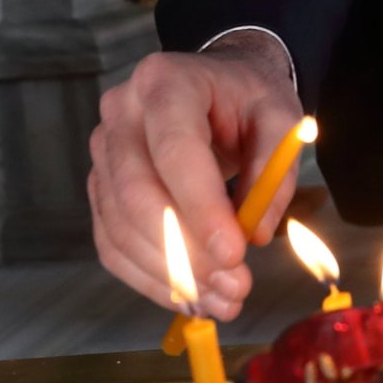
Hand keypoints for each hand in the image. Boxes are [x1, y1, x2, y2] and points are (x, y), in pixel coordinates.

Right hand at [87, 36, 303, 319]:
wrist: (217, 87)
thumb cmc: (248, 101)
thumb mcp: (281, 119)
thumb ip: (274, 171)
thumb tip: (254, 233)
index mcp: (166, 82)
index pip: (175, 150)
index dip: (201, 208)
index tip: (234, 255)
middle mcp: (121, 113)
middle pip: (137, 193)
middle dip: (185, 251)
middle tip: (234, 288)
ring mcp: (103, 151)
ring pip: (120, 226)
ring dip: (170, 274)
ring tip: (222, 300)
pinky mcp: (101, 187)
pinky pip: (112, 242)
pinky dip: (149, 276)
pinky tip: (189, 295)